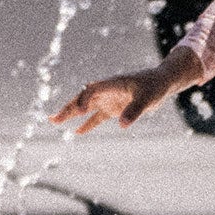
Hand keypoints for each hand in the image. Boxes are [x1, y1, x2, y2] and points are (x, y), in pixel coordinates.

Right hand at [50, 69, 167, 133]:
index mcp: (111, 84)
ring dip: (71, 114)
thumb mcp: (147, 98)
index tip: (80, 112)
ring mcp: (108, 99)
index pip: (92, 90)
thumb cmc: (154, 87)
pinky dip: (88, 124)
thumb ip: (135, 110)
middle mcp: (106, 91)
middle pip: (82, 98)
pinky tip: (77, 132)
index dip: (84, 100)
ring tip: (55, 121)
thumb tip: (122, 125)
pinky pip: (97, 117)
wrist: (160, 83)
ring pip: (86, 107)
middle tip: (53, 119)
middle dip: (68, 108)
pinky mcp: (113, 108)